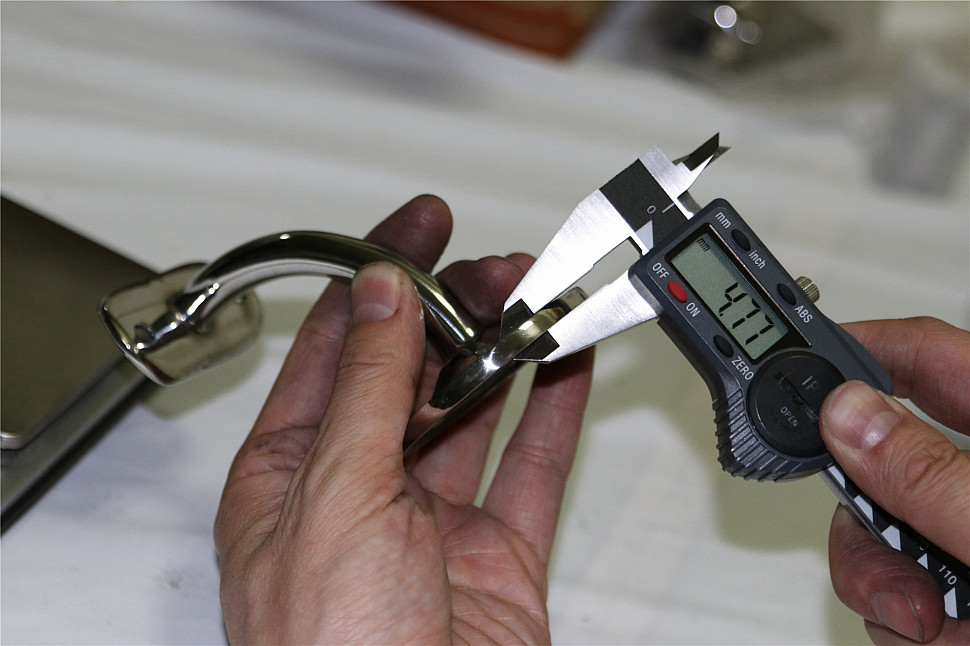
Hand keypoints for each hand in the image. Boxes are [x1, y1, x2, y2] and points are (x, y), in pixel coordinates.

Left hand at [214, 195, 593, 643]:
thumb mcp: (332, 498)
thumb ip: (366, 390)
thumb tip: (381, 296)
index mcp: (290, 475)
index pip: (336, 348)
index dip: (375, 276)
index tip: (414, 227)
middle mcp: (359, 492)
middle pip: (413, 372)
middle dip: (454, 310)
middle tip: (494, 266)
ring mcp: (431, 522)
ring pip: (476, 411)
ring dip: (507, 351)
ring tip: (537, 296)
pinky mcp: (496, 554)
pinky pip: (531, 465)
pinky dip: (553, 409)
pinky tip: (565, 361)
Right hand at [821, 317, 968, 644]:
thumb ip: (935, 477)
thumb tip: (851, 416)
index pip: (925, 356)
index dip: (859, 348)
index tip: (800, 364)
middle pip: (879, 459)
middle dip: (867, 519)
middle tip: (888, 561)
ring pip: (879, 534)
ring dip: (891, 589)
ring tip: (946, 630)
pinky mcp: (964, 590)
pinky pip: (898, 591)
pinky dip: (910, 626)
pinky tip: (955, 641)